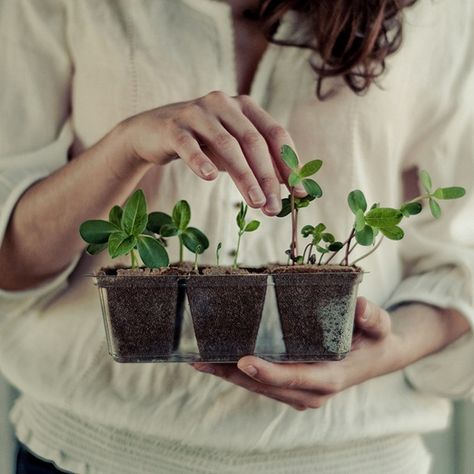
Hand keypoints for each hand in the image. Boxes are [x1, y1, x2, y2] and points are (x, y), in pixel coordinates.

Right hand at [118, 91, 305, 214]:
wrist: (153, 132)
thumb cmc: (201, 143)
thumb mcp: (233, 150)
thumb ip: (257, 163)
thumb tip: (289, 189)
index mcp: (245, 107)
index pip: (275, 134)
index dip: (289, 163)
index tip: (300, 193)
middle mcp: (224, 104)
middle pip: (253, 141)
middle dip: (267, 177)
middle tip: (274, 207)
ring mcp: (198, 112)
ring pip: (226, 144)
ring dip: (244, 176)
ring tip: (255, 202)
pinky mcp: (173, 126)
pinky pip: (189, 145)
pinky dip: (201, 161)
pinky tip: (210, 178)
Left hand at [192, 297, 403, 409]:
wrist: (377, 356)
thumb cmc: (376, 338)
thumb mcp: (381, 325)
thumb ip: (373, 317)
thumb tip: (360, 307)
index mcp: (331, 377)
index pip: (296, 377)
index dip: (269, 372)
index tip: (243, 361)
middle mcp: (312, 391)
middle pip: (267, 385)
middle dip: (233, 374)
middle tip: (202, 359)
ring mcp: (301, 392)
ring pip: (259, 387)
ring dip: (229, 375)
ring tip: (200, 360)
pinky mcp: (293, 387)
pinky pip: (262, 383)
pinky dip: (239, 374)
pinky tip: (218, 360)